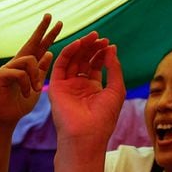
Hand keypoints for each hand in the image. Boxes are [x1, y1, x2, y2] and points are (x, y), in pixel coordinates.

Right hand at [0, 14, 62, 128]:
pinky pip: (20, 73)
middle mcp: (16, 62)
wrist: (6, 119)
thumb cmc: (20, 104)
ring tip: (35, 89)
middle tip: (50, 16)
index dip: (49, 35)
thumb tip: (50, 52)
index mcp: (27, 65)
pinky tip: (27, 93)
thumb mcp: (36, 85)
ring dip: (36, 75)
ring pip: (29, 59)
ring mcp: (6, 67)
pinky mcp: (0, 75)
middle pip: (31, 42)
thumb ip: (41, 70)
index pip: (40, 46)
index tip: (58, 22)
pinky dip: (27, 84)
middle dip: (42, 29)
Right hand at [49, 32, 124, 146]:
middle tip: (100, 37)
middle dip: (92, 48)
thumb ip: (114, 68)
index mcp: (93, 88)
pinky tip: (78, 44)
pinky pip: (60, 65)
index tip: (109, 44)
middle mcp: (78, 86)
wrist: (86, 134)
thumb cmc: (104, 117)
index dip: (101, 53)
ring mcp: (67, 85)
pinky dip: (68, 52)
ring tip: (92, 37)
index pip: (95, 65)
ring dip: (82, 47)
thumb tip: (112, 49)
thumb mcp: (115, 89)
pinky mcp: (56, 86)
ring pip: (72, 60)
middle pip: (84, 60)